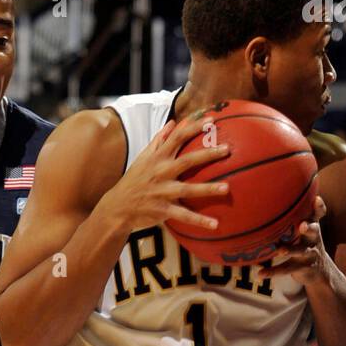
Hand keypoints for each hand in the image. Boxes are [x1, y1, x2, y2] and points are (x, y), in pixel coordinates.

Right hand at [101, 112, 231, 233]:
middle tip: (227, 149)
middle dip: (207, 154)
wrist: (118, 206)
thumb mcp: (144, 157)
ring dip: (207, 189)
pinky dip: (199, 221)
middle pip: (187, 161)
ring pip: (188, 189)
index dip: (194, 127)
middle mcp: (161, 172)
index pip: (178, 138)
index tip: (212, 120)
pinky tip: (215, 224)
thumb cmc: (134, 180)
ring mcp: (162, 192)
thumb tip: (174, 123)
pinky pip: (183, 216)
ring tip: (227, 188)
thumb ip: (160, 140)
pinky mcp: (162, 211)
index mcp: (158, 158)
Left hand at [256, 196, 329, 285]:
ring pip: (300, 252)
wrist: (320, 272)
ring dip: (291, 250)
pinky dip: (273, 271)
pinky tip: (260, 273)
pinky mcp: (302, 268)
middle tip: (301, 226)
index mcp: (312, 226)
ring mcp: (308, 254)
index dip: (319, 208)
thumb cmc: (306, 243)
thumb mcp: (306, 227)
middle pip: (314, 231)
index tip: (316, 200)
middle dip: (308, 228)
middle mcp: (313, 239)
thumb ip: (295, 213)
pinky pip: (286, 269)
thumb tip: (271, 190)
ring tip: (280, 250)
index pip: (319, 214)